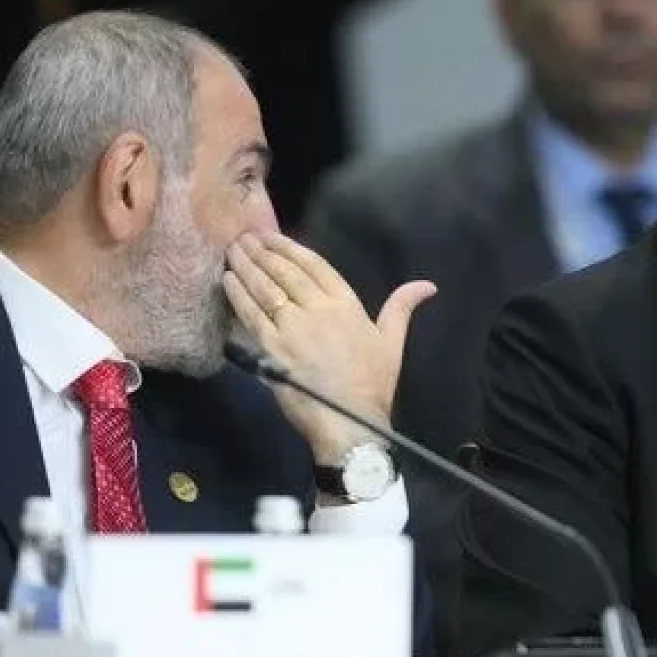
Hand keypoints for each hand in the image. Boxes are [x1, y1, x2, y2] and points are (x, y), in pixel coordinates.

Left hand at [223, 231, 436, 463]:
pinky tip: (228, 281)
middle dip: (262, 252)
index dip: (290, 248)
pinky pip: (251, 314)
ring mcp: (291, 327)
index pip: (314, 266)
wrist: (349, 420)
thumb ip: (402, 307)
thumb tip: (428, 285)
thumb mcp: (392, 342)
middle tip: (244, 237)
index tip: (271, 236)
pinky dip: (238, 295)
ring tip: (233, 251)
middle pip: (284, 273)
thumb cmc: (372, 384)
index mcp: (346, 304)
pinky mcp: (270, 348)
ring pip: (264, 288)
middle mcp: (316, 309)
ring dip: (247, 267)